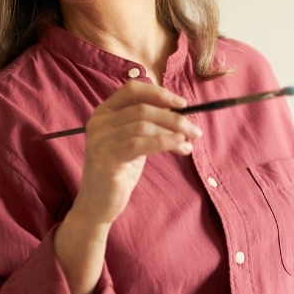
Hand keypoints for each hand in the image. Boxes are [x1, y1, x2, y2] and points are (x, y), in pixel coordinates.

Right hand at [68, 80, 202, 227]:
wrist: (99, 204)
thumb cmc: (119, 172)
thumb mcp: (134, 142)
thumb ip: (149, 126)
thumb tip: (182, 116)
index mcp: (104, 112)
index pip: (132, 90)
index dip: (159, 94)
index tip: (182, 104)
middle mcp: (99, 122)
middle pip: (142, 109)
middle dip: (173, 118)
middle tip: (194, 131)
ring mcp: (100, 140)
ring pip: (143, 125)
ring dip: (172, 132)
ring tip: (188, 143)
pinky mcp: (105, 158)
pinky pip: (139, 144)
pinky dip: (164, 142)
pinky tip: (179, 146)